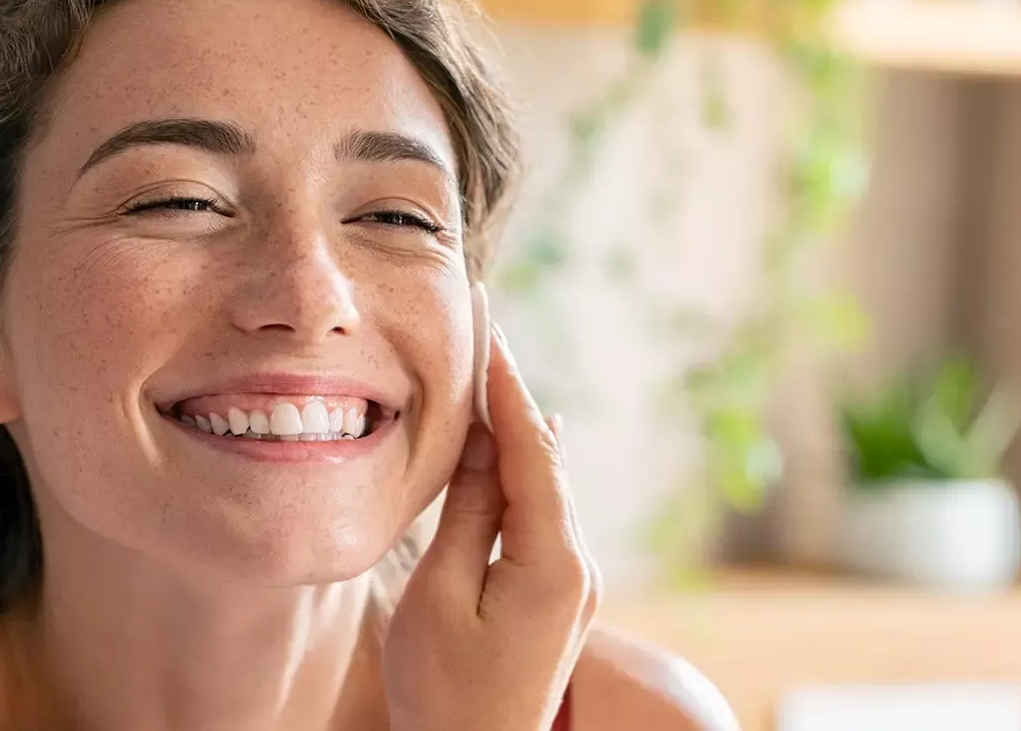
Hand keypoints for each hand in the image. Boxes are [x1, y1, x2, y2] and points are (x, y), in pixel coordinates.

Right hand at [384, 323, 601, 730]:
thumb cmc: (447, 695)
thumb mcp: (440, 601)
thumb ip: (467, 515)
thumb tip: (486, 440)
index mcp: (554, 563)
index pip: (533, 449)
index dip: (508, 385)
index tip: (489, 327)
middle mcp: (580, 566)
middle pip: (547, 461)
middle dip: (516, 396)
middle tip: (489, 331)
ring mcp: (577, 583)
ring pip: (548, 487)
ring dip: (520, 432)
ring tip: (495, 370)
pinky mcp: (562, 597)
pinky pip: (545, 516)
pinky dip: (524, 472)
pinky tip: (516, 443)